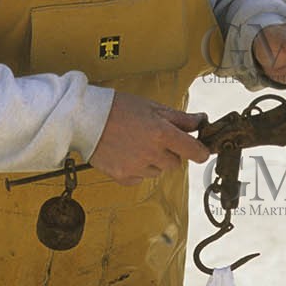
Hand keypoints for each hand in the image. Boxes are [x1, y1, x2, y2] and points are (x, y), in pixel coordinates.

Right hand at [91, 94, 209, 185]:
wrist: (85, 118)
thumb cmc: (117, 108)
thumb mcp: (152, 107)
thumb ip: (179, 118)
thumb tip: (200, 121)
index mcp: (162, 134)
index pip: (194, 151)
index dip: (200, 151)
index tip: (199, 150)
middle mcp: (152, 153)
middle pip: (175, 163)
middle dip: (170, 153)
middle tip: (154, 139)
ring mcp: (137, 167)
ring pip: (157, 171)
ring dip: (153, 162)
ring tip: (136, 144)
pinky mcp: (123, 177)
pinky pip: (140, 178)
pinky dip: (137, 170)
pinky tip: (127, 154)